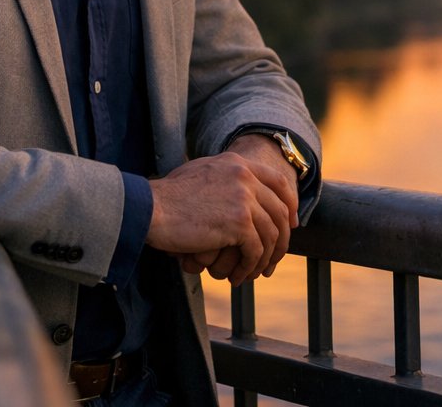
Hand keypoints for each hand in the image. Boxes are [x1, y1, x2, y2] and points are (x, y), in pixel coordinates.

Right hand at [146, 146, 296, 284]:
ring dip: (264, 259)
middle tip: (274, 257)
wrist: (150, 208)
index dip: (289, 203)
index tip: (291, 223)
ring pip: (270, 234)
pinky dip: (249, 267)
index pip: (277, 181)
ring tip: (253, 273)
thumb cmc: (166, 197)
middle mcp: (245, 176)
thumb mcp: (200, 175)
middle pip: (279, 210)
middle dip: (281, 238)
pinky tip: (238, 277)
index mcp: (237, 163)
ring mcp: (244, 198)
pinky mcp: (238, 223)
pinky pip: (255, 250)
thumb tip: (240, 197)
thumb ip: (223, 180)